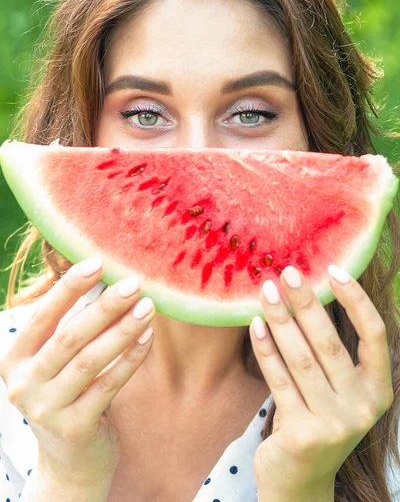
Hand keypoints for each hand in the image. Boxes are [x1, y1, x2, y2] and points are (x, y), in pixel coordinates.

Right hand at [0, 258, 154, 487]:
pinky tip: (148, 338)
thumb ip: (71, 328)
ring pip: (90, 360)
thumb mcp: (57, 363)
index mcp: (15, 360)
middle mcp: (24, 384)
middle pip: (69, 337)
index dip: (69, 288)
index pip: (42, 317)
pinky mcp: (75, 428)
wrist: (69, 461)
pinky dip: (131, 358)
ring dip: (122, 330)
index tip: (96, 263)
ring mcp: (47, 409)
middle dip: (104, 307)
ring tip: (148, 307)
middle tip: (133, 284)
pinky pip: (109, 385)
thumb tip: (107, 279)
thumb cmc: (68, 395)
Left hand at [249, 264, 393, 498]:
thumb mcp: (336, 389)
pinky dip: (265, 349)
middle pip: (330, 344)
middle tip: (287, 273)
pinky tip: (254, 325)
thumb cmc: (317, 420)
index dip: (355, 299)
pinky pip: (279, 379)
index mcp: (378, 390)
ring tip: (265, 292)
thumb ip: (330, 351)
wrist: (300, 481)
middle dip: (306, 303)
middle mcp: (362, 407)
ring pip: (301, 359)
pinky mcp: (303, 433)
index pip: (374, 335)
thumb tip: (304, 292)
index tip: (333, 269)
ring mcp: (334, 424)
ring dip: (280, 320)